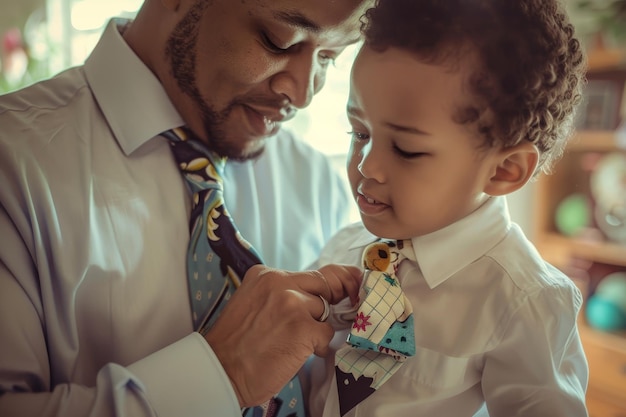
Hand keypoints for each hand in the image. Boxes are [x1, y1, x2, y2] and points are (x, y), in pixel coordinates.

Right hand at [204, 264, 361, 407]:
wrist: (221, 370)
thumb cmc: (237, 343)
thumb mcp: (255, 302)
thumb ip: (281, 294)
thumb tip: (317, 295)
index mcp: (266, 275)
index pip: (312, 272)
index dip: (330, 285)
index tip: (343, 291)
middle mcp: (280, 283)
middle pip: (325, 284)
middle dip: (330, 302)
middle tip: (317, 321)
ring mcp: (292, 303)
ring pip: (325, 311)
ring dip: (316, 329)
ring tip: (293, 342)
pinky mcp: (303, 327)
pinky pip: (327, 334)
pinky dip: (318, 347)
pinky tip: (296, 353)